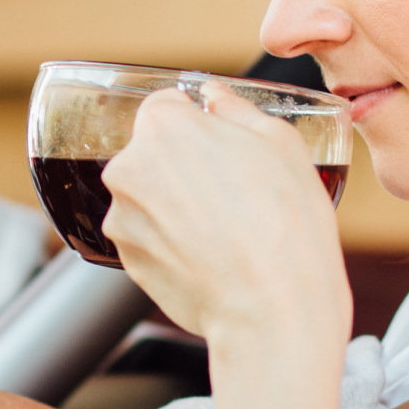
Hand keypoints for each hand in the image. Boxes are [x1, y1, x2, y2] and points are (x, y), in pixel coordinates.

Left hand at [103, 81, 350, 408]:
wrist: (273, 311)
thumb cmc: (287, 226)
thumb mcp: (281, 145)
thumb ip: (237, 110)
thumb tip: (214, 97)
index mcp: (163, 126)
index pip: (166, 106)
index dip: (196, 124)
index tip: (218, 145)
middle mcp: (128, 168)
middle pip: (153, 153)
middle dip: (184, 166)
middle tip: (232, 192)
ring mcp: (120, 218)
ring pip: (148, 197)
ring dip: (175, 206)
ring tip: (225, 230)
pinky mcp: (124, 261)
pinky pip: (147, 237)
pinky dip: (171, 241)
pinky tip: (210, 255)